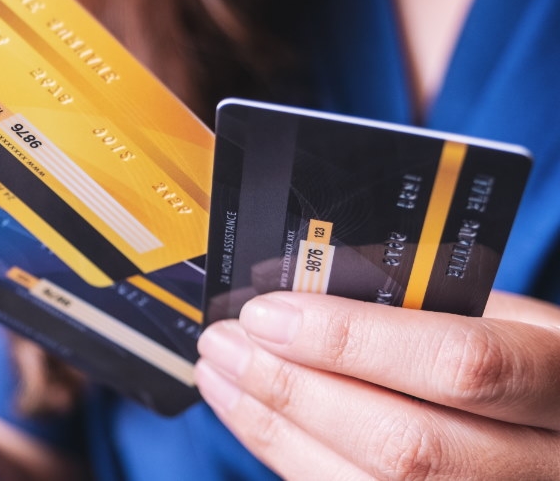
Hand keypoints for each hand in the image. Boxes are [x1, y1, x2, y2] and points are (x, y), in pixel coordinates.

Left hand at [196, 290, 559, 479]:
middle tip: (225, 342)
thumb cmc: (529, 363)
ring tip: (222, 373)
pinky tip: (253, 416)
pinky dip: (288, 456)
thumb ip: (428, 303)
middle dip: (293, 390)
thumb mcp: (511, 318)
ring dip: (273, 428)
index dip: (351, 341)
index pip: (460, 365)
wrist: (556, 440)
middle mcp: (542, 465)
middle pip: (403, 446)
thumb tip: (312, 285)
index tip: (270, 312)